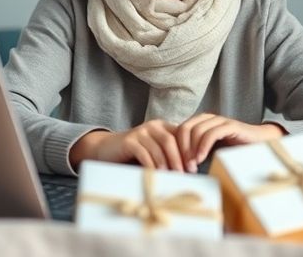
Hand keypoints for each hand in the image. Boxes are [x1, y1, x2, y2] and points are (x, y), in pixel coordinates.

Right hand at [71, 119, 185, 171]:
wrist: (107, 149)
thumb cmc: (135, 154)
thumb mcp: (155, 151)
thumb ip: (169, 154)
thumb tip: (189, 170)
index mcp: (162, 127)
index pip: (181, 135)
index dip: (189, 150)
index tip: (195, 166)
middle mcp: (152, 126)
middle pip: (171, 140)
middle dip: (180, 158)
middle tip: (186, 173)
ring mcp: (140, 132)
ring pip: (158, 147)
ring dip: (167, 163)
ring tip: (173, 176)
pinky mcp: (129, 141)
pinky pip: (144, 153)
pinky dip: (152, 165)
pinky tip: (156, 175)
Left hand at [176, 113, 285, 172]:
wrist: (259, 143)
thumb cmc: (233, 149)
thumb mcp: (210, 150)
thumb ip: (196, 152)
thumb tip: (177, 166)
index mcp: (201, 122)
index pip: (179, 130)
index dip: (174, 147)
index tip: (175, 165)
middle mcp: (208, 118)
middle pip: (184, 129)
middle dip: (180, 149)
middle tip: (182, 167)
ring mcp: (219, 120)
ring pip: (196, 131)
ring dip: (191, 150)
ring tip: (191, 166)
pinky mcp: (230, 125)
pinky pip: (211, 133)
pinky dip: (203, 146)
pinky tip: (200, 159)